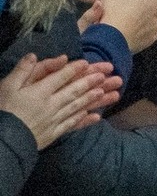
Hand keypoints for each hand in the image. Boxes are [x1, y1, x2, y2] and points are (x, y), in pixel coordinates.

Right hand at [0, 55, 114, 148]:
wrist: (3, 139)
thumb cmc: (2, 109)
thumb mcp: (7, 86)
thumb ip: (21, 71)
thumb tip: (33, 55)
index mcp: (39, 92)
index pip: (60, 78)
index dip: (74, 70)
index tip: (87, 64)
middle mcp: (51, 105)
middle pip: (74, 91)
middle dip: (91, 83)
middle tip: (106, 76)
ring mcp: (55, 119)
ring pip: (78, 107)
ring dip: (94, 100)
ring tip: (108, 93)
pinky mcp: (54, 132)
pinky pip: (73, 125)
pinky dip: (84, 120)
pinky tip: (96, 117)